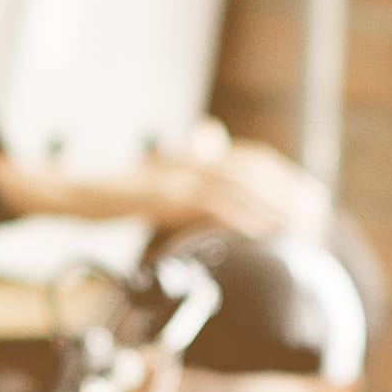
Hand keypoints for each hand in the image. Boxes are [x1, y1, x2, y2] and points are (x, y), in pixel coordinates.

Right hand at [122, 130, 328, 242]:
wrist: (75, 191)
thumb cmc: (116, 194)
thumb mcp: (160, 190)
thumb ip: (192, 192)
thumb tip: (220, 211)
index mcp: (195, 156)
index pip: (251, 161)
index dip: (284, 179)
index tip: (311, 200)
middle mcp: (191, 159)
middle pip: (254, 170)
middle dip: (289, 193)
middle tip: (316, 216)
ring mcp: (178, 174)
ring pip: (238, 184)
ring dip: (272, 206)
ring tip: (298, 227)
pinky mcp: (163, 193)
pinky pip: (210, 204)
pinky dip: (240, 218)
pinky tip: (260, 235)